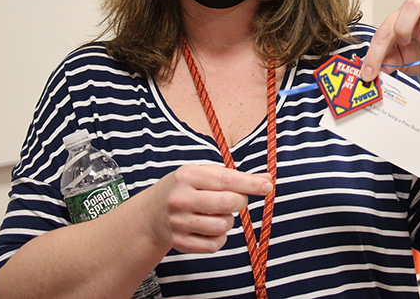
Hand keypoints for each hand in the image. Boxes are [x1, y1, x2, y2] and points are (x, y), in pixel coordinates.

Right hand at [145, 163, 272, 253]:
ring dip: (229, 221)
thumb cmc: (186, 189)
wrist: (151, 214)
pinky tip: (211, 228)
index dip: (251, 184)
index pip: (226, 179)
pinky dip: (220, 237)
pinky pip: (215, 245)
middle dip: (241, 202)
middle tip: (237, 200)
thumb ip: (235, 176)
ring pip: (223, 226)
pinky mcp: (179, 242)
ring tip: (219, 214)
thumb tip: (268, 179)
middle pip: (227, 203)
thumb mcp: (203, 174)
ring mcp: (178, 222)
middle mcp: (180, 198)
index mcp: (187, 175)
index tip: (269, 186)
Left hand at [361, 0, 419, 84]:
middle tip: (404, 43)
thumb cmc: (419, 58)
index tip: (369, 71)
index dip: (375, 51)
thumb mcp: (399, 62)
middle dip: (404, 25)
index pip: (386, 29)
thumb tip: (376, 68)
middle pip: (412, 4)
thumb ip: (387, 62)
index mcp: (401, 22)